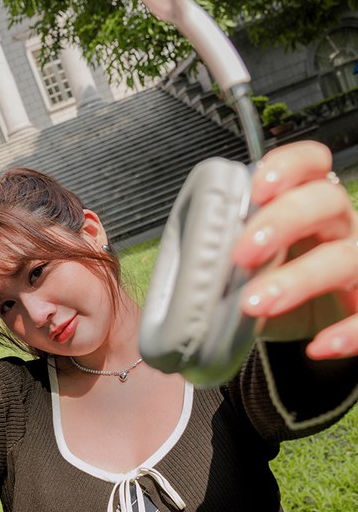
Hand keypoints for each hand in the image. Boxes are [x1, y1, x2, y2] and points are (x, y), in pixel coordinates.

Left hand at [232, 140, 357, 359]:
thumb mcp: (248, 270)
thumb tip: (172, 278)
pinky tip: (318, 347)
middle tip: (241, 253)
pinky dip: (348, 333)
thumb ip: (221, 262)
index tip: (256, 188)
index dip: (289, 166)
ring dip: (299, 278)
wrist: (312, 332)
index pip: (312, 164)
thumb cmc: (276, 289)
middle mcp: (340, 229)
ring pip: (345, 258)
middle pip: (326, 201)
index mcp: (308, 208)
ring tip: (254, 303)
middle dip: (282, 220)